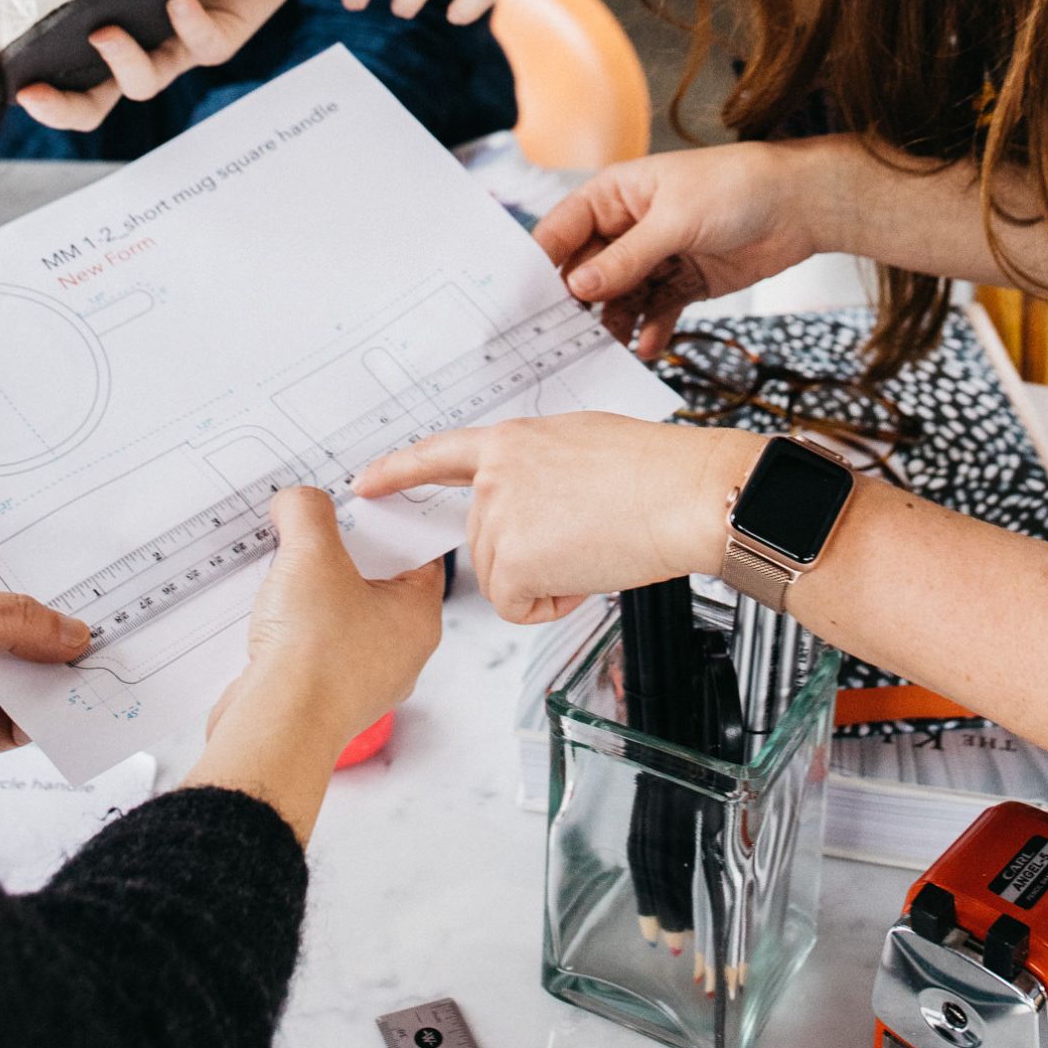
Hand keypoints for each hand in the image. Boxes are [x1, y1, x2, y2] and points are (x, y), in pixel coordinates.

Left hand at [0, 550, 89, 761]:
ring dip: (46, 682)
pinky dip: (25, 726)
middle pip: (6, 631)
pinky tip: (54, 716)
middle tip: (104, 632)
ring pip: (5, 681)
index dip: (38, 578)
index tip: (87, 581)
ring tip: (92, 676)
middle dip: (51, 634)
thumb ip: (9, 617)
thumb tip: (73, 632)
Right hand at [14, 0, 333, 132]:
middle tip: (31, 92)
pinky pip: (203, 44)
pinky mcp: (224, 33)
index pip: (55, 64)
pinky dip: (188, 26)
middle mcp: (138, 39)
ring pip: (144, 83)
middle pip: (93, 101)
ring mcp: (179, 41)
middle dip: (60, 108)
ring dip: (120, 65)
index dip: (17, 69)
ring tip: (105, 32)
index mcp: (103, 16)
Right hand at [187, 488, 442, 841]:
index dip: (389, 520)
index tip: (363, 501)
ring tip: (285, 566)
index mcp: (418, 617)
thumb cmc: (312, 656)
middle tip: (316, 529)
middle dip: (342, 553)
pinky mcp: (323, 697)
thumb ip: (307, 511)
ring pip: (340, 614)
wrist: (275, 729)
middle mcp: (398, 652)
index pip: (418, 552)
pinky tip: (268, 611)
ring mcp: (361, 678)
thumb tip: (299, 501)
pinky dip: (292, 626)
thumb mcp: (311, 554)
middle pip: (376, 580)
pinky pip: (312, 646)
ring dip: (312, 591)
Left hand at [355, 416, 758, 623]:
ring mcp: (498, 517)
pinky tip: (586, 576)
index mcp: (512, 441)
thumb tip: (539, 500)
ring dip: (543, 581)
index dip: (399, 470)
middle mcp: (494, 476)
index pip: (440, 454)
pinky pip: (515, 606)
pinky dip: (551, 606)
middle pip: (482, 542)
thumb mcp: (583, 444)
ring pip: (499, 578)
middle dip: (528, 557)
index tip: (365, 484)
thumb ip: (541, 468)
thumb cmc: (654, 471)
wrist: (682, 493)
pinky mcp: (510, 561)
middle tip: (587, 540)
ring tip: (593, 550)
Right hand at [534, 140, 831, 357]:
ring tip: (607, 351)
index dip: (541, 267)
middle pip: (586, 272)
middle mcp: (627, 227)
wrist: (800, 205)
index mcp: (614, 195)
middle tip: (561, 342)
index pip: (562, 232)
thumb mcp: (674, 220)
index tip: (523, 305)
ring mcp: (655, 256)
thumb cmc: (735, 187)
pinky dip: (650, 330)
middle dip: (576, 306)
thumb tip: (577, 285)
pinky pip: (654, 311)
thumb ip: (626, 257)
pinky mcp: (682, 281)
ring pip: (618, 298)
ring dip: (613, 324)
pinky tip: (648, 347)